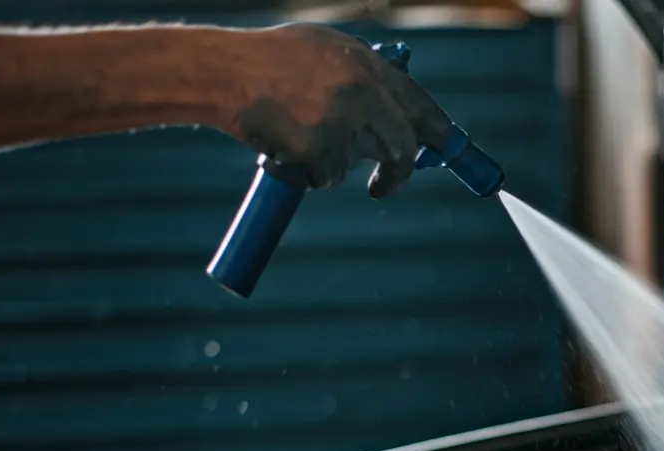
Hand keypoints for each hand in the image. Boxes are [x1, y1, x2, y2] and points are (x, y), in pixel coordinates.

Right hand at [222, 23, 451, 191]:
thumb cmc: (266, 60)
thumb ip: (364, 74)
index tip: (443, 151)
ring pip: (358, 162)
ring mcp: (344, 119)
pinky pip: (328, 176)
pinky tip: (283, 144)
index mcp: (367, 63)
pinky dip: (308, 172)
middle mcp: (364, 89)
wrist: (220, 71)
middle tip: (383, 187)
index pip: (420, 104)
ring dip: (334, 163)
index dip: (438, 133)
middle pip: (404, 145)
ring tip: (296, 135)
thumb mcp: (325, 49)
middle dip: (399, 172)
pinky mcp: (322, 147)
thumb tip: (398, 110)